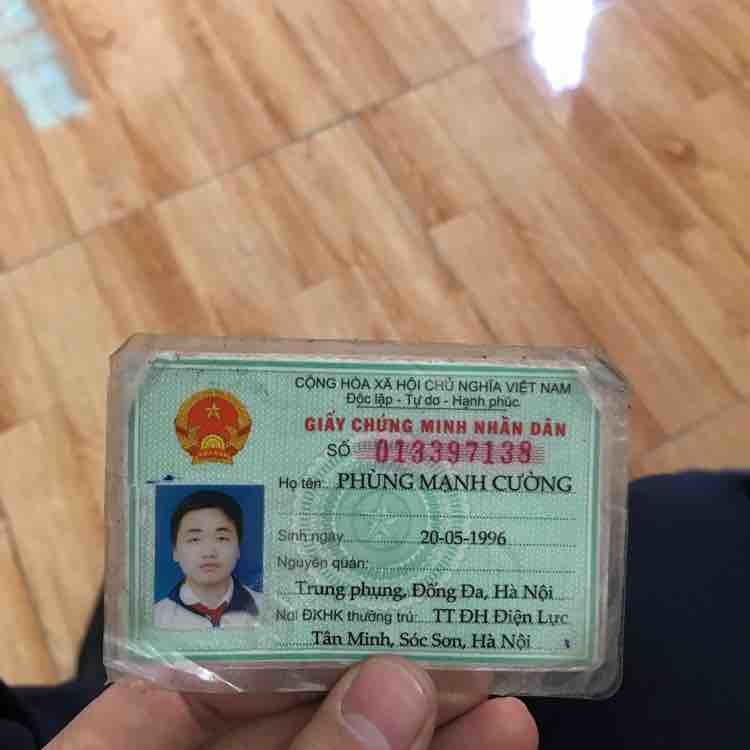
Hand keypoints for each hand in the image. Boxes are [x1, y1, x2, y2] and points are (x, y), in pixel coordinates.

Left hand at [46, 656, 537, 749]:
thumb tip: (396, 684)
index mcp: (138, 746)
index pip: (218, 659)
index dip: (299, 616)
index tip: (376, 582)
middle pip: (302, 706)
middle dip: (387, 674)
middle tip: (467, 632)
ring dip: (433, 736)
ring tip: (506, 699)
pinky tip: (497, 749)